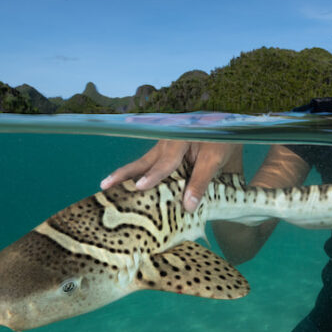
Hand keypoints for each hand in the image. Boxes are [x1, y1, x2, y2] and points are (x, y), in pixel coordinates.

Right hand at [100, 140, 241, 211]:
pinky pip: (148, 164)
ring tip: (106, 186)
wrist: (226, 124)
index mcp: (181, 139)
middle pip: (144, 161)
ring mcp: (164, 147)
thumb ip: (201, 182)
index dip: (153, 176)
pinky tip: (126, 186)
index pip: (166, 161)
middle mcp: (168, 142)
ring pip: (142, 163)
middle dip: (124, 174)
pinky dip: (136, 175)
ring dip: (125, 175)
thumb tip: (187, 207)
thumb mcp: (217, 159)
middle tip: (105, 185)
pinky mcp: (164, 152)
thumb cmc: (221, 139)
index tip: (139, 187)